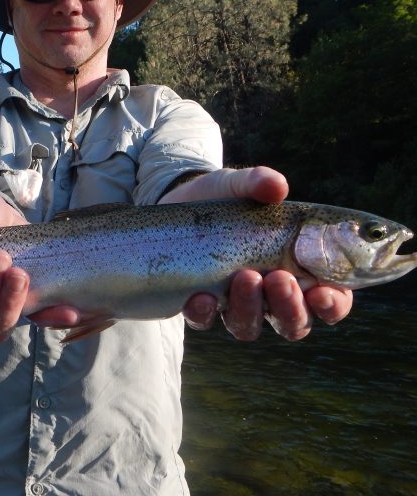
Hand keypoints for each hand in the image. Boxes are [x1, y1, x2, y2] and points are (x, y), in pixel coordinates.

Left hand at [162, 167, 353, 340]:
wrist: (176, 202)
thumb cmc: (223, 198)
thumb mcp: (240, 184)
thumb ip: (259, 182)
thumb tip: (277, 186)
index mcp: (297, 269)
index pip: (328, 300)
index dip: (333, 304)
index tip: (323, 293)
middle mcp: (269, 295)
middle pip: (293, 322)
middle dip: (291, 307)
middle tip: (280, 278)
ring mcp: (233, 303)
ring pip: (249, 327)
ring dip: (251, 308)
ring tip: (246, 277)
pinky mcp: (198, 304)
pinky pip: (203, 321)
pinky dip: (204, 313)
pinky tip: (201, 296)